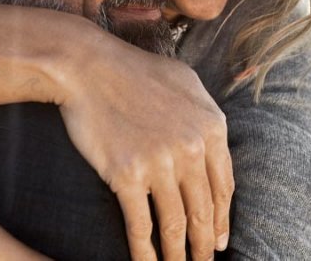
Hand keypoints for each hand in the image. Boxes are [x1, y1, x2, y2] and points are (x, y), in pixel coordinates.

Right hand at [52, 38, 234, 260]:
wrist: (87, 67)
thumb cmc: (133, 71)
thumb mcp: (186, 83)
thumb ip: (205, 116)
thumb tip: (215, 145)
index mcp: (212, 128)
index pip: (223, 187)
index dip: (222, 219)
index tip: (220, 240)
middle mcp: (192, 149)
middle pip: (202, 210)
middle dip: (205, 245)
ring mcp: (160, 164)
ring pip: (175, 223)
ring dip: (179, 255)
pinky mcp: (127, 175)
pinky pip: (140, 224)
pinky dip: (145, 252)